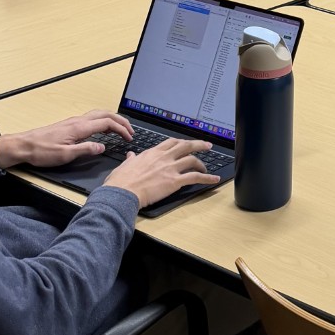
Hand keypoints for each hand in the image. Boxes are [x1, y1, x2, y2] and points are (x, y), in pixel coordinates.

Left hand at [0, 110, 130, 169]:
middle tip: (130, 131)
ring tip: (120, 128)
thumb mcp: (65, 155)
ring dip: (112, 120)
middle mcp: (77, 121)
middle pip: (105, 114)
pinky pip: (91, 118)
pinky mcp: (69, 125)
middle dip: (121, 121)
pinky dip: (103, 121)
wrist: (23, 145)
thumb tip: (102, 147)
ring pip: (98, 114)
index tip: (129, 137)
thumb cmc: (41, 151)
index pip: (107, 123)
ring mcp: (73, 121)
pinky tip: (102, 129)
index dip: (121, 129)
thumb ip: (86, 150)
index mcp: (79, 128)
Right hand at [101, 138, 222, 208]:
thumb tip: (131, 155)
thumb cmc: (120, 182)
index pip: (170, 142)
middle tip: (207, 145)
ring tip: (207, 167)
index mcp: (152, 153)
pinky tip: (214, 179)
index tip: (186, 143)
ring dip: (202, 163)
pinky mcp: (175, 181)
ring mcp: (170, 168)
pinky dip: (207, 178)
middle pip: (185, 146)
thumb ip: (131, 159)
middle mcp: (163, 158)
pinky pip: (195, 177)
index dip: (181, 142)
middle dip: (198, 144)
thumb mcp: (124, 166)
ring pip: (192, 160)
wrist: (122, 192)